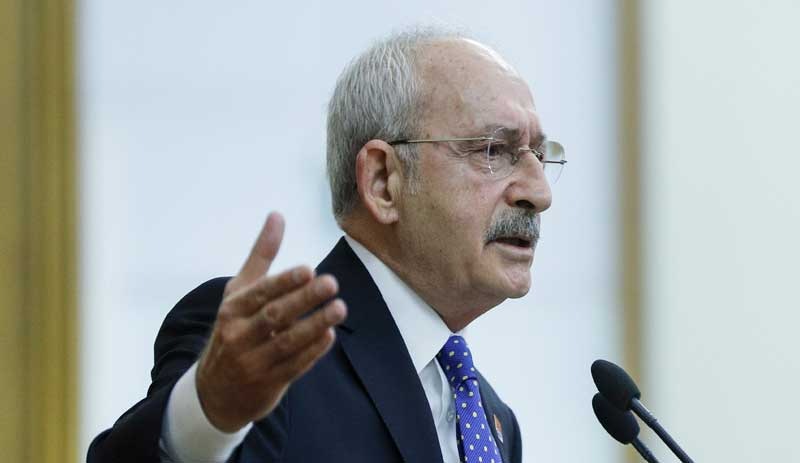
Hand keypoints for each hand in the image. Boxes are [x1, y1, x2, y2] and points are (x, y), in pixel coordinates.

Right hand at [195, 212, 346, 432]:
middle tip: (332, 283)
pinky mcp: (268, 383)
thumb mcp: (240, 292)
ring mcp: (253, 362)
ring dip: (315, 325)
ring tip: (339, 308)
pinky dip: (312, 352)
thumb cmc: (234, 328)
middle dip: (304, 299)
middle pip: (275, 316)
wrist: (215, 391)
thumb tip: (277, 215)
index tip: (309, 269)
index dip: (284, 282)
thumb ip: (262, 256)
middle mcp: (239, 335)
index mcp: (232, 309)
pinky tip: (329, 336)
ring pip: (287, 342)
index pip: (260, 293)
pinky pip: (293, 366)